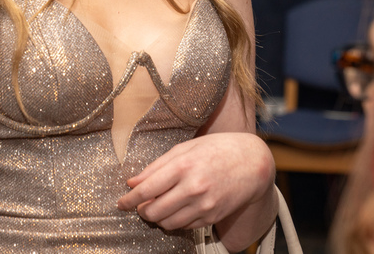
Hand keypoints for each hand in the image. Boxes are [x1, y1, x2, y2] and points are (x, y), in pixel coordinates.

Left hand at [116, 133, 275, 231]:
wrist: (252, 163)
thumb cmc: (216, 149)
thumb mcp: (185, 148)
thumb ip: (157, 166)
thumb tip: (133, 182)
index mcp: (183, 167)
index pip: (146, 190)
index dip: (129, 200)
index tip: (121, 202)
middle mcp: (193, 188)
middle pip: (154, 211)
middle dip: (141, 210)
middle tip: (139, 205)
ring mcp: (204, 206)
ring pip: (167, 223)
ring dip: (156, 218)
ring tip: (156, 207)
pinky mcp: (212, 218)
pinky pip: (184, 226)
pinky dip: (174, 221)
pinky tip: (176, 209)